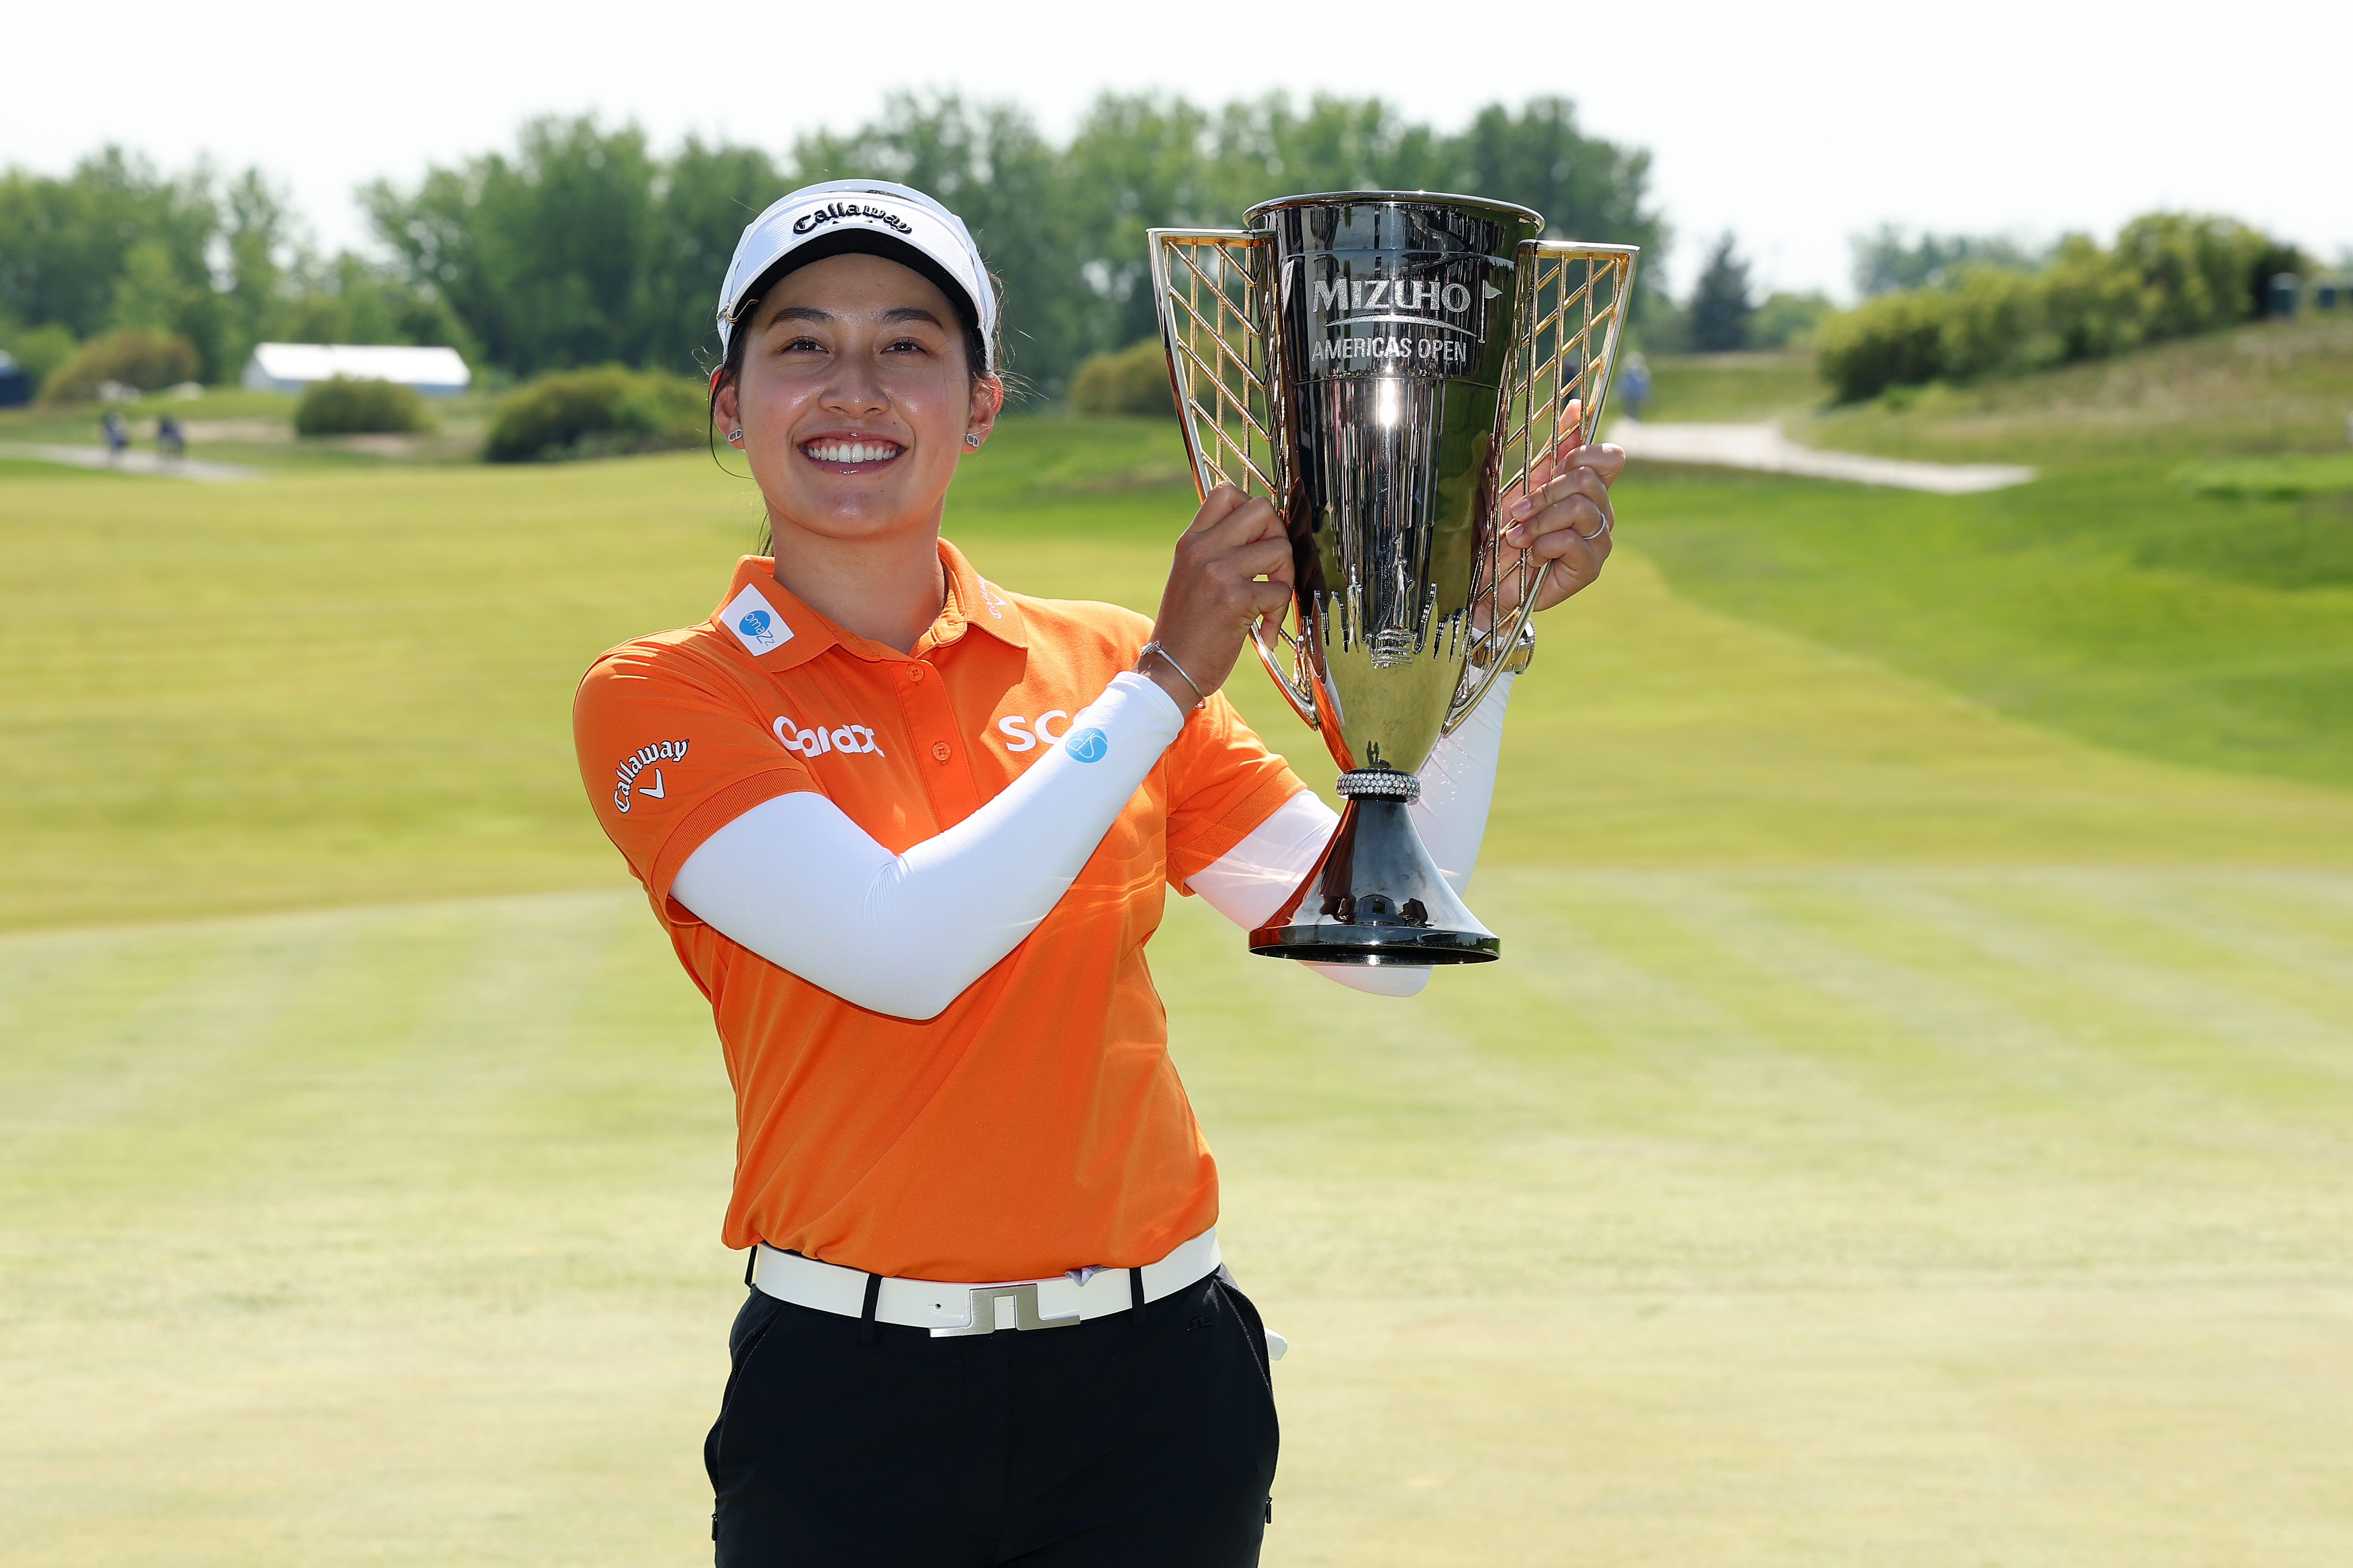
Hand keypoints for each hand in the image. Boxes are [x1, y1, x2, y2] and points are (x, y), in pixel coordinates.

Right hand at [1142, 483, 1293, 706]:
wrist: (1169, 670)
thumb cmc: (1185, 629)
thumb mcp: (1189, 576)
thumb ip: (1215, 550)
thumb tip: (1259, 533)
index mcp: (1191, 541)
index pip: (1227, 492)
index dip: (1253, 511)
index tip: (1255, 540)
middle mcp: (1202, 549)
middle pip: (1262, 509)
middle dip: (1277, 536)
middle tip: (1270, 567)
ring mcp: (1218, 571)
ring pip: (1280, 548)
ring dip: (1284, 578)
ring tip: (1268, 604)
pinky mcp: (1234, 599)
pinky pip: (1280, 591)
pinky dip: (1279, 614)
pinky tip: (1263, 632)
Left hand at [1496, 400, 1622, 615]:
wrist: (1490, 578)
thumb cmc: (1508, 531)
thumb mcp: (1526, 483)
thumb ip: (1554, 449)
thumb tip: (1577, 405)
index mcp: (1587, 489)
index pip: (1610, 458)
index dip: (1585, 454)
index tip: (1557, 466)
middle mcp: (1600, 512)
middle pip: (1588, 480)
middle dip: (1545, 493)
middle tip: (1518, 512)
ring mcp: (1599, 540)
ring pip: (1580, 509)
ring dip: (1540, 520)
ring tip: (1519, 536)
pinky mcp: (1591, 567)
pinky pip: (1572, 541)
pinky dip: (1545, 545)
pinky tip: (1534, 555)